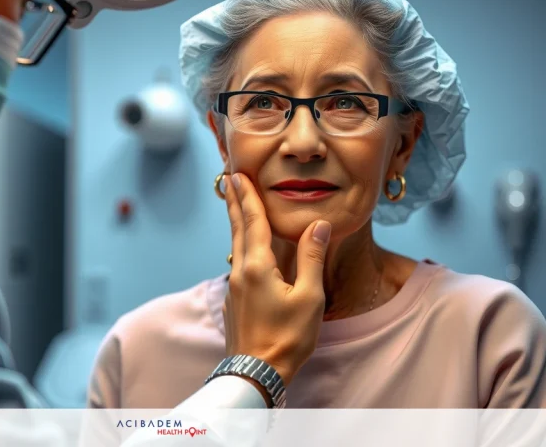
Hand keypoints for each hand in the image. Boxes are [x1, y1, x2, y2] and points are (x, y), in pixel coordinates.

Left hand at [222, 173, 330, 386]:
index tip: (239, 175)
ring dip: (237, 223)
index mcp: (257, 266)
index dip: (247, 196)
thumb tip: (318, 225)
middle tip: (229, 179)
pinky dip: (241, 246)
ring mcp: (235, 287)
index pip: (252, 222)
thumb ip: (311, 258)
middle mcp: (241, 272)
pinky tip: (246, 250)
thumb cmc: (287, 338)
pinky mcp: (235, 301)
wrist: (256, 373)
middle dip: (235, 202)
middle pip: (238, 229)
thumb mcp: (308, 298)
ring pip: (235, 246)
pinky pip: (238, 264)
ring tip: (237, 207)